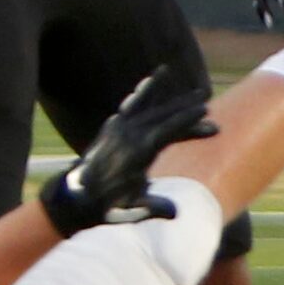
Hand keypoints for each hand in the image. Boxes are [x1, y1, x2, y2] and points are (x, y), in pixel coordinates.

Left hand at [38, 65, 216, 236]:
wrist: (77, 198)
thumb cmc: (109, 205)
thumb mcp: (133, 209)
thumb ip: (154, 208)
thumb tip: (175, 212)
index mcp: (138, 152)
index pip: (168, 130)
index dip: (188, 120)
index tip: (206, 112)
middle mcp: (128, 135)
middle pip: (162, 115)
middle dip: (184, 104)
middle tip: (205, 95)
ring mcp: (118, 128)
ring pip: (146, 106)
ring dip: (161, 90)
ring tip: (169, 71)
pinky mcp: (112, 127)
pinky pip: (131, 105)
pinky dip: (142, 93)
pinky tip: (150, 80)